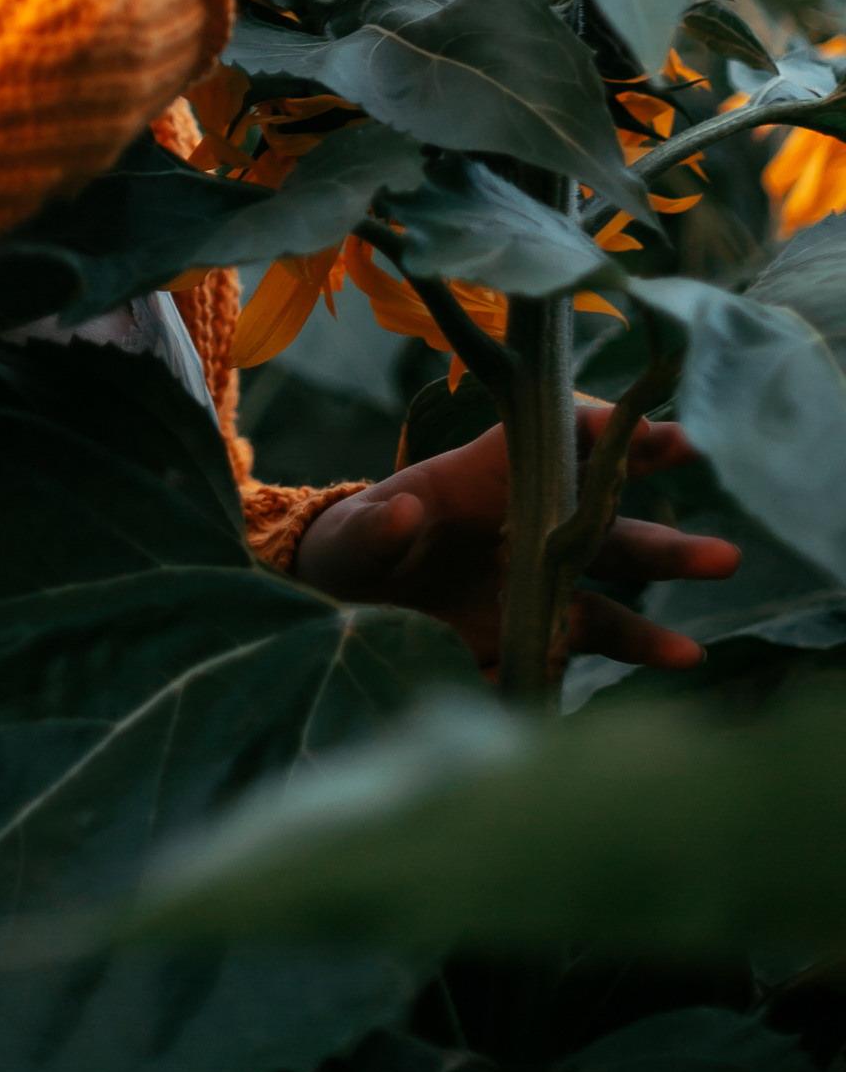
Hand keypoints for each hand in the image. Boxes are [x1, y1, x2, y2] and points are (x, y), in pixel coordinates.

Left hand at [290, 400, 740, 672]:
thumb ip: (374, 526)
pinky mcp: (539, 623)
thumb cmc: (348, 550)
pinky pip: (597, 629)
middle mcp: (520, 514)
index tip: (636, 416)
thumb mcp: (351, 539)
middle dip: (649, 473)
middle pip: (594, 488)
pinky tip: (686, 654)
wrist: (346, 613)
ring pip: (613, 558)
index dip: (589, 423)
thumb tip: (403, 512)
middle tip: (704, 456)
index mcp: (478, 473)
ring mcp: (535, 568)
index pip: (542, 435)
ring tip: (725, 561)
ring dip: (668, 560)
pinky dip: (642, 643)